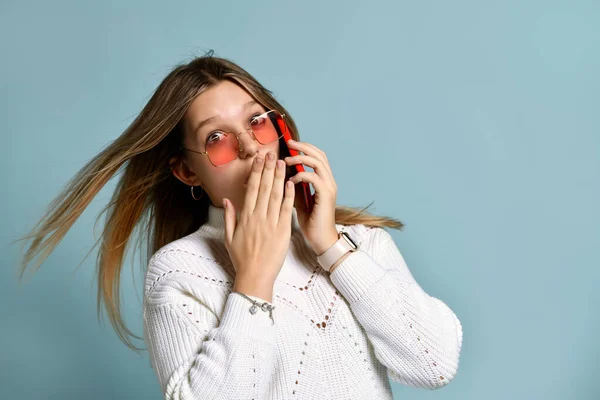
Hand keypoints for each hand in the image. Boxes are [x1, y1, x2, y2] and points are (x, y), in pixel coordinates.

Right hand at [223, 151, 295, 283]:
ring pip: (276, 195)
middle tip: (271, 154)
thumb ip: (229, 217)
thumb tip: (227, 200)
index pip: (251, 189)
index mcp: (245, 217)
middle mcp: (258, 217)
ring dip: (279, 177)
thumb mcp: (229, 238)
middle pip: (264, 188)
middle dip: (268, 169)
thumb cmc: (242, 259)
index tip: (258, 160)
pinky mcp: (283, 231)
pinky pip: (286, 209)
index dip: (255, 172)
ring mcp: (271, 223)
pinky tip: (291, 183)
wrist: (255, 277)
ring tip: (282, 163)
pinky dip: (289, 195)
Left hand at [284, 140, 339, 255]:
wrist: (321, 240)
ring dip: (301, 158)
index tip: (289, 143)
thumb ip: (294, 185)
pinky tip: (291, 180)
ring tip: (287, 159)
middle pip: (320, 154)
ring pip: (318, 163)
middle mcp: (329, 181)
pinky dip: (302, 175)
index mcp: (324, 180)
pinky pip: (314, 178)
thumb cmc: (310, 221)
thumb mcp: (299, 199)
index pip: (317, 156)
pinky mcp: (326, 196)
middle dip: (303, 146)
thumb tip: (280, 173)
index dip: (304, 147)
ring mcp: (329, 188)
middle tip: (288, 142)